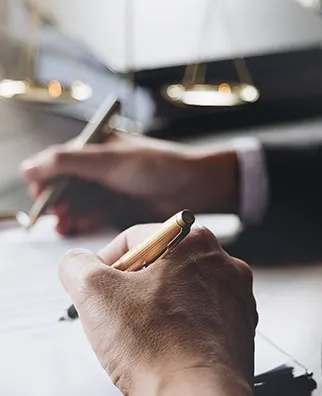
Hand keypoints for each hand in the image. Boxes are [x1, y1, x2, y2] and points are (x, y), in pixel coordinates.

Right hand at [22, 133, 238, 234]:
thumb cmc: (158, 166)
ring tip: (64, 225)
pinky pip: (99, 214)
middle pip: (71, 185)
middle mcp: (105, 167)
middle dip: (59, 200)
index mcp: (99, 147)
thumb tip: (29, 167)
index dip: (48, 178)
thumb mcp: (108, 161)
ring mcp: (115, 188)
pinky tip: (78, 226)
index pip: (62, 161)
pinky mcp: (125, 207)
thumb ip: (67, 162)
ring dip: (72, 212)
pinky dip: (88, 219)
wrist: (196, 186)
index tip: (39, 195)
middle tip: (53, 215)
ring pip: (84, 202)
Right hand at [58, 224, 257, 395]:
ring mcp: (236, 296)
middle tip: (117, 312)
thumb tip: (78, 263)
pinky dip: (182, 327)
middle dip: (134, 286)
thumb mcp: (94, 293)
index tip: (98, 285)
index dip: (107, 262)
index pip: (137, 238)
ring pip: (184, 291)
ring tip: (143, 334)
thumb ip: (77, 265)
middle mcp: (223, 263)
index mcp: (194, 241)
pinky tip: (167, 347)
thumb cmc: (155, 347)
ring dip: (159, 307)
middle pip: (163, 264)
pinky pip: (202, 317)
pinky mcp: (240, 327)